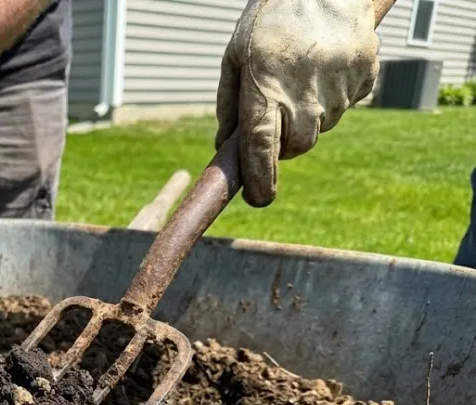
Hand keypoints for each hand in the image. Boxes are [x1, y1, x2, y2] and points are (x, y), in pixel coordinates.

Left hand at [215, 0, 379, 206]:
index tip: (258, 198)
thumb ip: (230, 104)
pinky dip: (334, 95)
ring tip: (301, 75)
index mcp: (264, 86)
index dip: (260, 178)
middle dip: (286, 143)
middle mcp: (303, 91)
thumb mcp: (236, 55)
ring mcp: (338, 85)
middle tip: (278, 115)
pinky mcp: (365, 75)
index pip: (262, 147)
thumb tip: (226, 147)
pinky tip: (324, 66)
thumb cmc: (270, 20)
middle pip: (298, 146)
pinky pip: (347, 104)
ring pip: (322, 126)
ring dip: (309, 115)